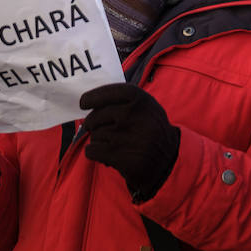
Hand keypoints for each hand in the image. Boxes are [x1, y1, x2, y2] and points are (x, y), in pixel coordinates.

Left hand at [79, 83, 180, 202]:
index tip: (83, 103)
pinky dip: (94, 152)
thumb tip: (90, 101)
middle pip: (96, 116)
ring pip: (94, 134)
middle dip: (92, 123)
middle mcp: (134, 115)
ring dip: (98, 140)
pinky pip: (92, 150)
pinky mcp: (120, 156)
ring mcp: (126, 136)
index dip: (93, 97)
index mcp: (141, 100)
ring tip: (113, 143)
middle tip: (96, 127)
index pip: (109, 93)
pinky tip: (107, 154)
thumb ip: (124, 101)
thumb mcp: (146, 108)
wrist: (167, 158)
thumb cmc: (150, 128)